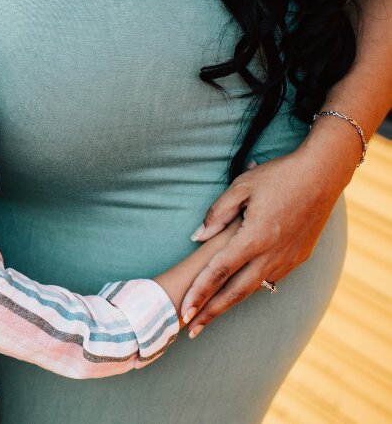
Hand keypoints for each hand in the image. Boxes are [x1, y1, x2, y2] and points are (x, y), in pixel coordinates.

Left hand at [180, 149, 345, 337]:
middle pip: (235, 291)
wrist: (322, 175)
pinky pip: (270, 278)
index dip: (199, 293)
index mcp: (254, 237)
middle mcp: (272, 254)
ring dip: (230, 304)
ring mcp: (288, 258)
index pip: (219, 272)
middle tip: (189, 330)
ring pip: (254, 289)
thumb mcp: (240, 187)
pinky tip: (238, 294)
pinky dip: (251, 289)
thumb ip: (217, 214)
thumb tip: (197, 237)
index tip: (183, 310)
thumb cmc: (278, 176)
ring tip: (209, 318)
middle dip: (210, 312)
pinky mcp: (299, 257)